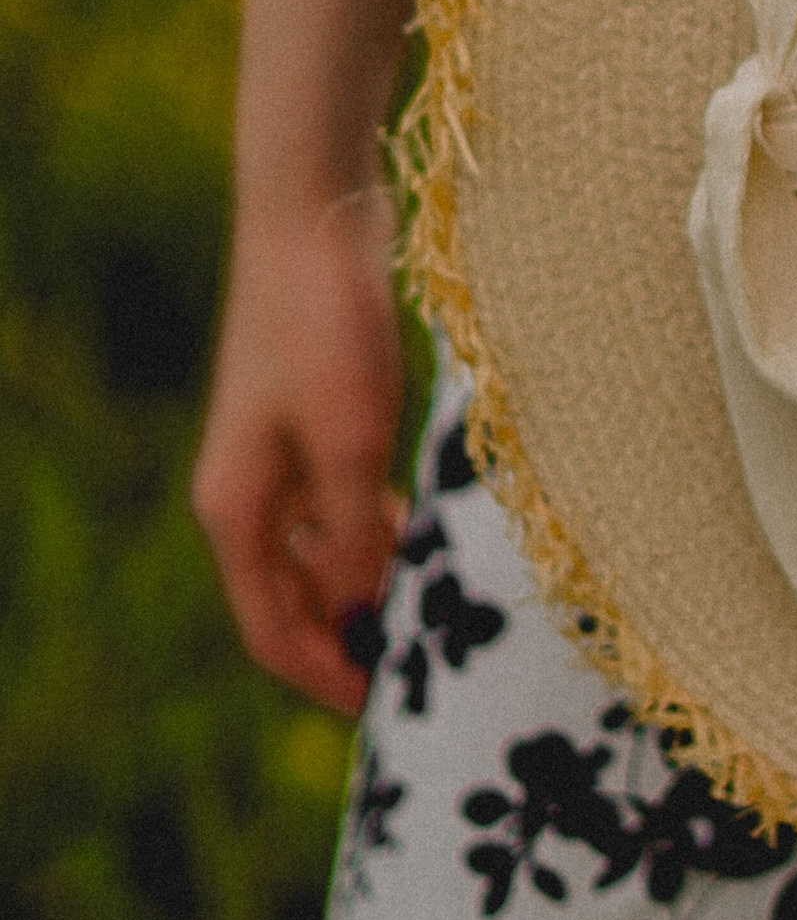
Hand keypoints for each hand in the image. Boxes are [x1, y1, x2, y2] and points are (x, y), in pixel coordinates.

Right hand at [194, 185, 406, 717]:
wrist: (314, 214)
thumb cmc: (326, 328)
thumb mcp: (350, 444)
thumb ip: (356, 539)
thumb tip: (367, 620)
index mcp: (237, 510)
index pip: (273, 629)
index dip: (327, 673)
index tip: (390, 705)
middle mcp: (247, 488)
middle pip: (296, 593)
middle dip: (352, 630)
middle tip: (427, 656)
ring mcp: (277, 447)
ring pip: (323, 543)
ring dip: (370, 574)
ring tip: (437, 595)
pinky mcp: (314, 408)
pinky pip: (341, 495)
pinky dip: (377, 521)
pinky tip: (426, 523)